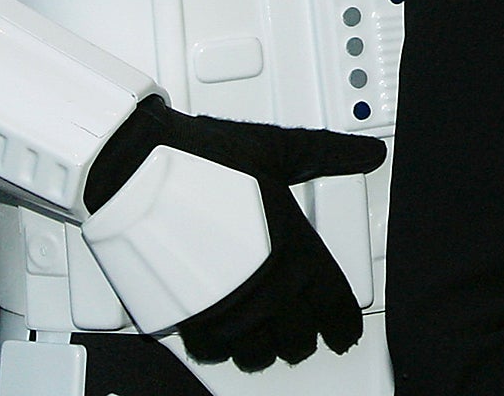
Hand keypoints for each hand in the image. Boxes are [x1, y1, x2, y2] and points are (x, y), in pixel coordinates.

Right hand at [83, 96, 385, 371]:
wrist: (137, 169)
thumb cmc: (202, 157)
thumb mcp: (278, 148)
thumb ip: (329, 154)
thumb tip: (366, 153)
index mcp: (294, 247)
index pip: (333, 306)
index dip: (342, 326)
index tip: (343, 332)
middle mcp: (263, 284)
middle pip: (296, 340)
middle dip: (301, 338)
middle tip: (298, 331)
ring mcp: (223, 304)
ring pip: (255, 355)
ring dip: (262, 349)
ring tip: (263, 337)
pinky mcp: (184, 314)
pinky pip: (212, 351)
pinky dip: (221, 347)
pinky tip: (224, 332)